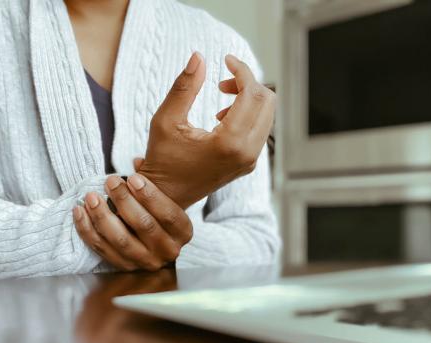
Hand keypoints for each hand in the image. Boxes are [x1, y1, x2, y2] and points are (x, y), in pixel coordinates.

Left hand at [73, 174, 192, 271]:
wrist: (152, 240)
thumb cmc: (156, 210)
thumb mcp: (162, 196)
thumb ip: (152, 179)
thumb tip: (137, 162)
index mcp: (183, 231)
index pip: (168, 214)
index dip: (150, 195)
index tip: (132, 178)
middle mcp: (168, 250)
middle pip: (144, 225)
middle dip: (124, 201)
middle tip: (110, 181)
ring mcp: (146, 262)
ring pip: (121, 240)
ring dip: (102, 216)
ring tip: (91, 196)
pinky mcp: (125, 267)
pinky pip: (102, 249)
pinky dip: (87, 230)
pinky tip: (79, 211)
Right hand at [139, 52, 275, 208]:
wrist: (166, 197)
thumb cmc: (162, 160)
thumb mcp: (166, 120)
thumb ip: (184, 87)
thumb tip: (199, 57)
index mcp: (229, 143)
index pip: (252, 94)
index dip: (242, 70)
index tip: (226, 60)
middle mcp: (246, 154)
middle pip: (267, 102)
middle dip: (248, 83)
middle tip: (222, 81)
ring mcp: (250, 161)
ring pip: (267, 114)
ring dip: (249, 97)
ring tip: (222, 95)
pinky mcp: (248, 163)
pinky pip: (261, 129)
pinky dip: (248, 113)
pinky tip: (223, 115)